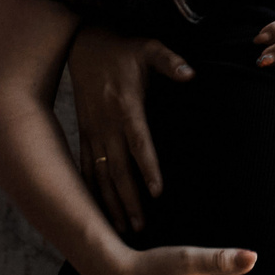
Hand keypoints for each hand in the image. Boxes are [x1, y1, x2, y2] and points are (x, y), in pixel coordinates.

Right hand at [69, 27, 191, 233]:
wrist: (85, 46)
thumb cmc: (123, 49)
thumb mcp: (149, 48)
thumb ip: (170, 61)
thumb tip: (190, 72)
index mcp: (126, 106)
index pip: (139, 142)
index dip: (147, 166)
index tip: (156, 191)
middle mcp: (106, 123)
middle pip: (118, 168)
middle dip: (129, 199)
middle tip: (142, 227)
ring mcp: (92, 131)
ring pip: (100, 174)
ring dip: (111, 202)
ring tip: (124, 229)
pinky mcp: (84, 134)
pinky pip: (85, 168)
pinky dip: (91, 191)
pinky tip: (98, 212)